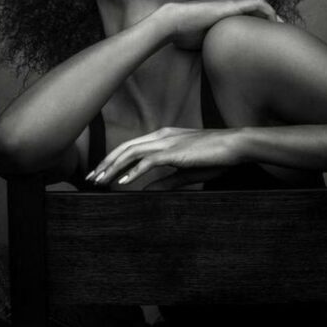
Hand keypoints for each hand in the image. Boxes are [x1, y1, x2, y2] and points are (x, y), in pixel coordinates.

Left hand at [85, 127, 244, 189]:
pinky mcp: (174, 152)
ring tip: (101, 181)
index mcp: (162, 137)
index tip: (100, 173)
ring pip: (131, 153)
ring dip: (114, 167)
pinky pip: (148, 161)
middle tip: (91, 178)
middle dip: (105, 163)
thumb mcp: (185, 171)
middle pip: (124, 148)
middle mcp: (160, 136)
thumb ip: (164, 180)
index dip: (113, 160)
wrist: (235, 146)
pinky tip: (124, 181)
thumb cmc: (215, 157)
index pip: (130, 147)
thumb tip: (146, 191)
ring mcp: (166, 142)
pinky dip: (134, 171)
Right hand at [155, 0, 282, 50]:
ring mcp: (233, 4)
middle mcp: (232, 7)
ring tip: (284, 31)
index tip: (271, 44)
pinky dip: (269, 12)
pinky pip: (258, 4)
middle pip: (260, 12)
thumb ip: (219, 48)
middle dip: (273, 24)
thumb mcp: (207, 43)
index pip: (251, 19)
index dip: (262, 29)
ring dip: (275, 17)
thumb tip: (224, 68)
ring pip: (262, 7)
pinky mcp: (233, 5)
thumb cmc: (186, 34)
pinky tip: (276, 23)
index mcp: (227, 16)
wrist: (175, 23)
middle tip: (284, 38)